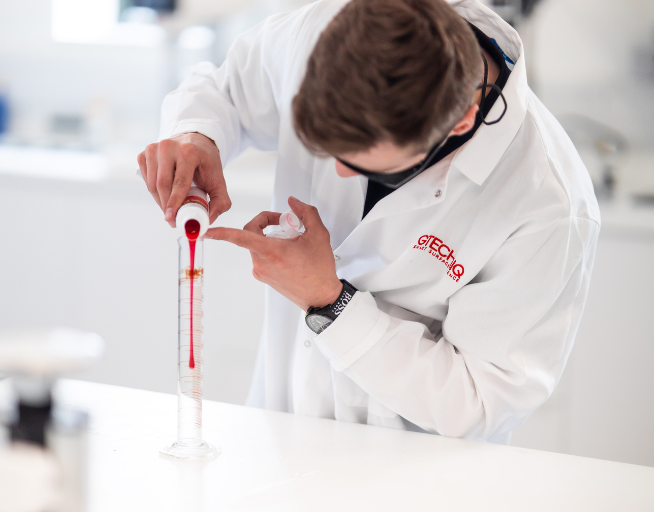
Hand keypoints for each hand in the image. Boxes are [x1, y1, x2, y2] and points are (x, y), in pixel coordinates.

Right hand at [136, 132, 230, 226]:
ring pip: (151, 184)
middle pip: (162, 184)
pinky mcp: (145, 153)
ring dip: (159, 201)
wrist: (195, 143)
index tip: (171, 218)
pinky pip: (146, 179)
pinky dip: (154, 191)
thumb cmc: (206, 163)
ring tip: (170, 209)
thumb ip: (221, 202)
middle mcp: (169, 147)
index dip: (174, 203)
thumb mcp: (218, 180)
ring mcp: (154, 148)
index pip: (179, 182)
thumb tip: (209, 219)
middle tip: (172, 220)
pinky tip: (165, 194)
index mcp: (189, 151)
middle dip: (166, 206)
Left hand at [204, 197, 342, 311]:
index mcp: (272, 251)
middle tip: (287, 223)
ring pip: (258, 245)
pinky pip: (262, 257)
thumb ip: (306, 213)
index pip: (240, 237)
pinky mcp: (264, 278)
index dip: (222, 232)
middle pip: (252, 234)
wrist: (321, 297)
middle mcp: (262, 263)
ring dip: (271, 237)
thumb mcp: (319, 235)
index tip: (207, 230)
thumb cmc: (320, 270)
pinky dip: (272, 249)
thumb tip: (293, 203)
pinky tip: (291, 253)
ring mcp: (261, 272)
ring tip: (294, 242)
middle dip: (266, 223)